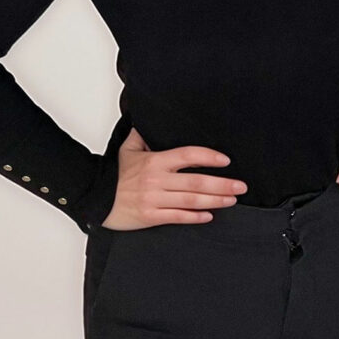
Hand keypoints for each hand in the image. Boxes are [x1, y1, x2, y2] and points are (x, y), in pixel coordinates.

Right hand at [101, 127, 247, 230]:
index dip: (208, 157)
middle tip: (240, 186)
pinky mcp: (151, 216)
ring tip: (231, 199)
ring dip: (215, 200)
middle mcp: (157, 180)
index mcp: (155, 161)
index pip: (188, 155)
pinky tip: (209, 215)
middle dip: (222, 184)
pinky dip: (195, 217)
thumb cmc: (115, 175)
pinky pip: (178, 217)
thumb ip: (143, 135)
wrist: (97, 198)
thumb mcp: (128, 149)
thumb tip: (152, 121)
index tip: (225, 160)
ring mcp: (155, 199)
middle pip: (196, 181)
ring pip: (191, 200)